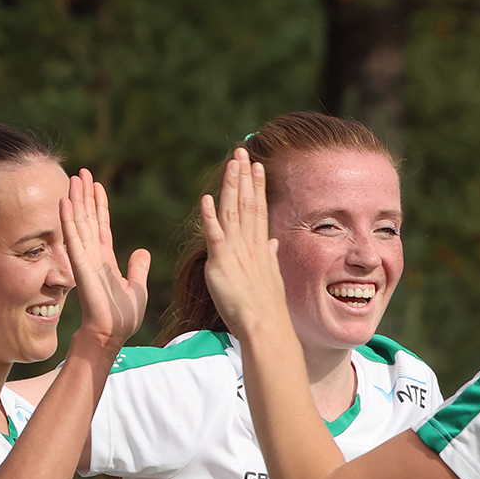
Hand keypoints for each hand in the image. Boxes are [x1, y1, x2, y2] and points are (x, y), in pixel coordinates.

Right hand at [60, 169, 148, 349]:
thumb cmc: (122, 317)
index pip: (102, 226)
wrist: (111, 334)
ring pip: (79, 223)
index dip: (99, 205)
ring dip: (76, 200)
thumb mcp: (137, 288)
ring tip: (74, 177)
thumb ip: (138, 268)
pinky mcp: (79, 265)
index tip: (97, 185)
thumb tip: (142, 252)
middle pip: (88, 218)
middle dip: (85, 195)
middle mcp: (92, 256)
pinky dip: (68, 219)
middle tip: (82, 172)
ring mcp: (84, 259)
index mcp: (105, 260)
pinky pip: (73, 237)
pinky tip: (65, 201)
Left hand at [200, 149, 286, 336]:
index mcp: (260, 249)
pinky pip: (214, 236)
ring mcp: (236, 253)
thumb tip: (272, 244)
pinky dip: (210, 217)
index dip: (256, 187)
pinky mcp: (221, 264)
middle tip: (242, 152)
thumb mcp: (270, 279)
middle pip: (247, 204)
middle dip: (244, 177)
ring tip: (231, 164)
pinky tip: (206, 199)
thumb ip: (269, 258)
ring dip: (231, 187)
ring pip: (232, 213)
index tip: (256, 166)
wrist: (264, 327)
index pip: (258, 210)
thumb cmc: (266, 310)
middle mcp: (249, 246)